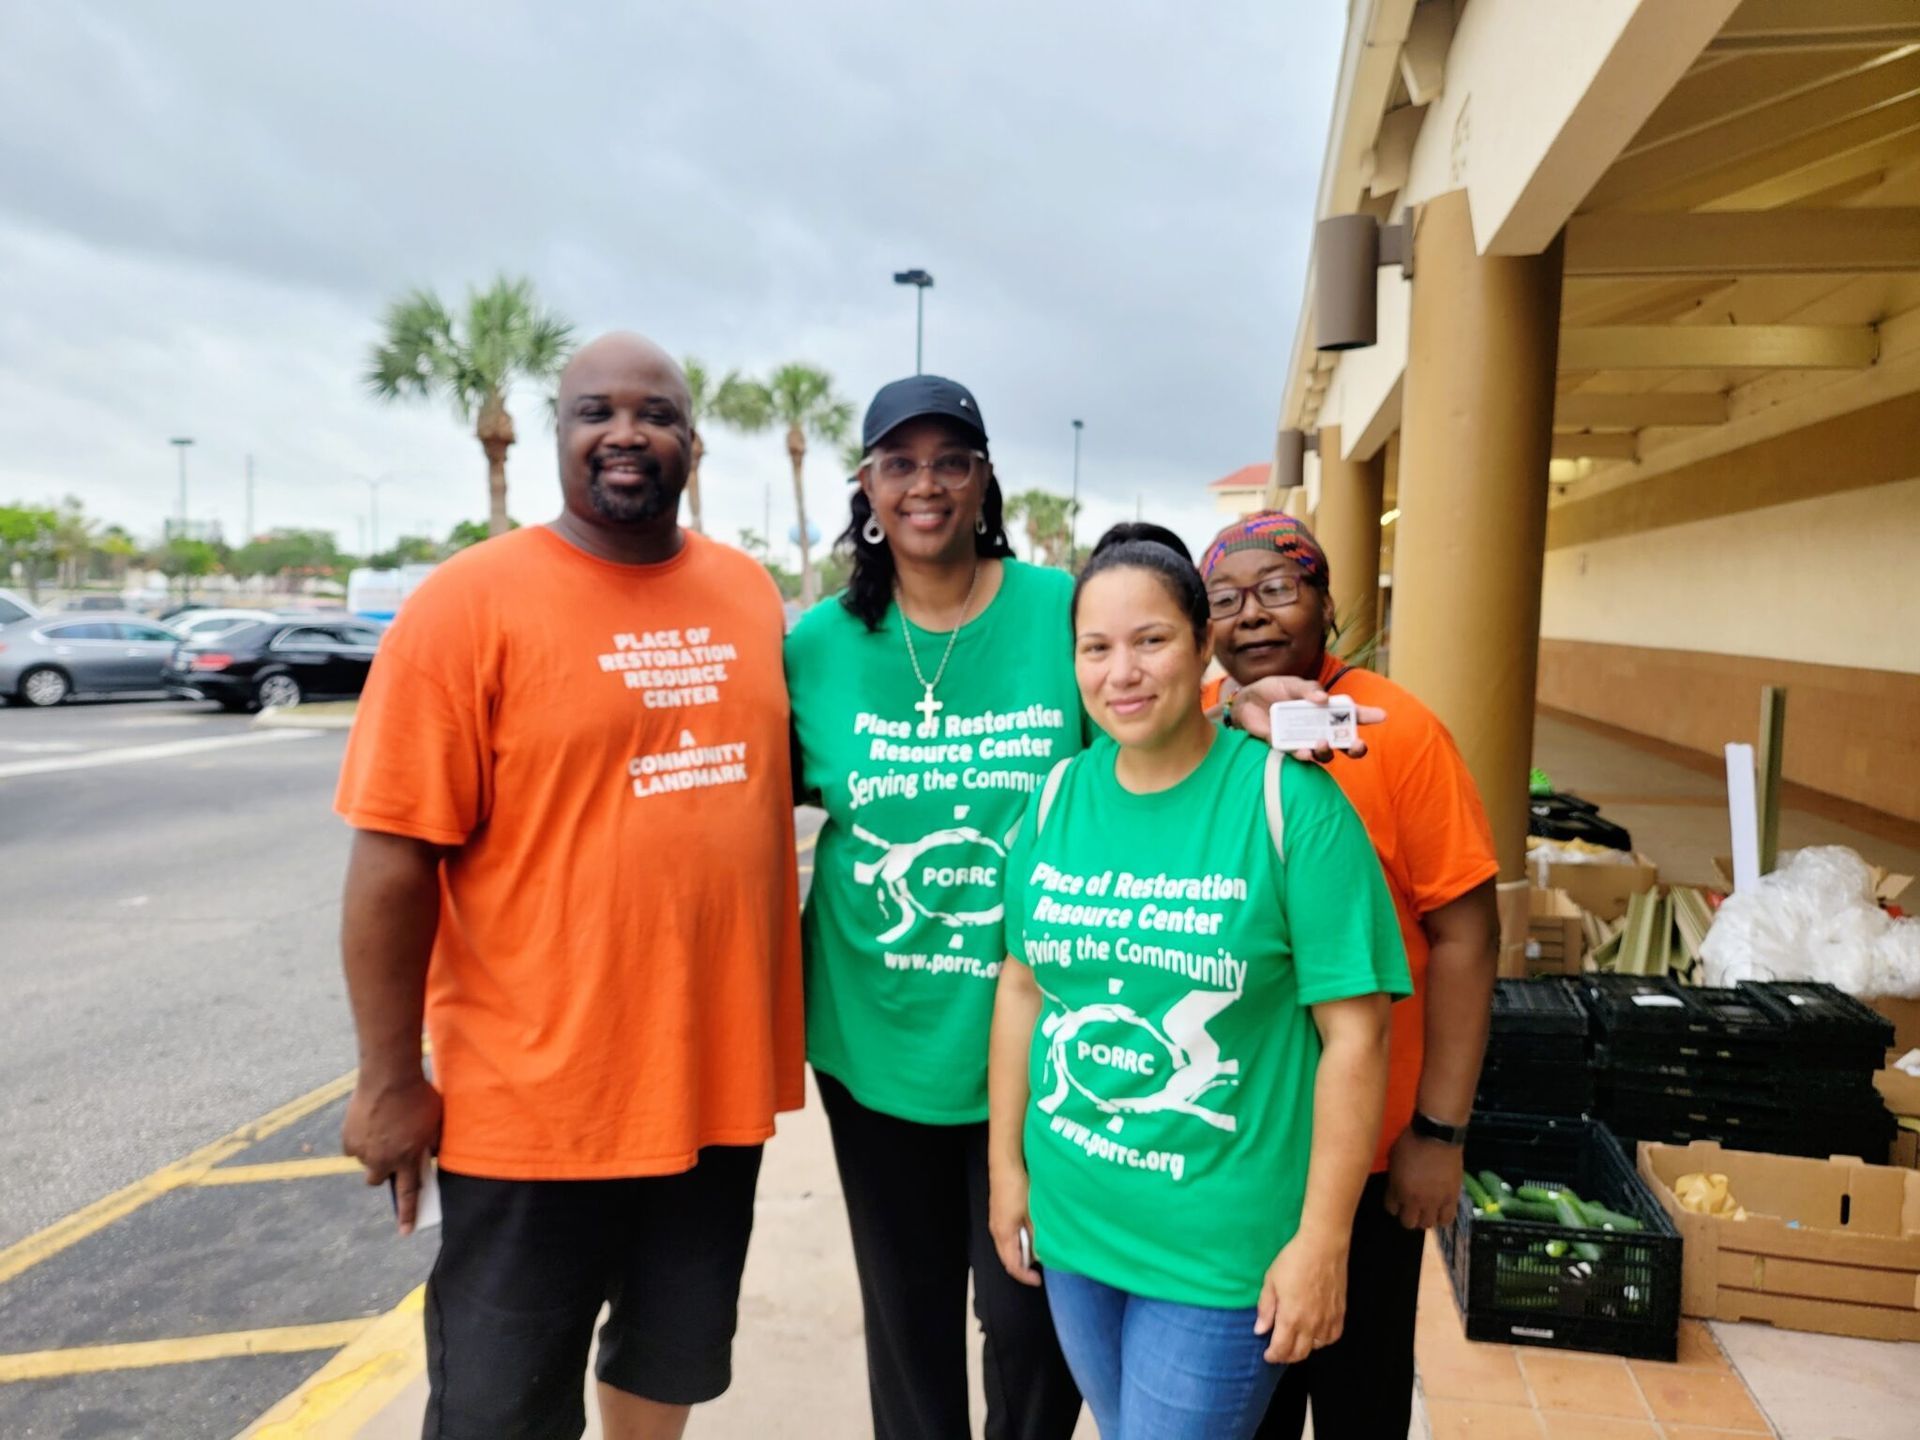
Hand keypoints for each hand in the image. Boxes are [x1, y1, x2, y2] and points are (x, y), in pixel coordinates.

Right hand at [342, 1074, 442, 1234]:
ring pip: (365, 1161)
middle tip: (389, 1154)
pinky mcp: (348, 1138)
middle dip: (383, 1173)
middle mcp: (382, 1159)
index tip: (406, 1232)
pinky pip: (353, 1146)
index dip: (407, 1214)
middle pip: (378, 1181)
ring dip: (372, 1152)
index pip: (408, 1193)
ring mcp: (363, 1150)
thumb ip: (431, 1143)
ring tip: (382, 1127)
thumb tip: (428, 1155)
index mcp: (407, 1158)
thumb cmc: (419, 1095)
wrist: (389, 1076)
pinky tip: (369, 1121)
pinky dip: (360, 1139)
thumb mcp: (435, 1122)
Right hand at [988, 1164, 1041, 1287]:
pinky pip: (1008, 1235)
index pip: (1012, 1264)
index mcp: (1003, 1233)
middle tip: (1041, 1265)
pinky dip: (1019, 1240)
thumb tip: (1039, 1254)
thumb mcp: (1031, 1214)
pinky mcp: (999, 1213)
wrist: (1006, 1163)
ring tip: (1038, 1249)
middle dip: (1024, 1265)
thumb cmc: (1018, 1186)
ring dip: (1022, 1251)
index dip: (1025, 1275)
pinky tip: (1031, 1233)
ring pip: (1008, 1246)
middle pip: (1008, 1257)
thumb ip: (1035, 1236)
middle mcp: (996, 1230)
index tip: (1038, 1279)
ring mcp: (996, 1221)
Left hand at [1228, 676, 1384, 761]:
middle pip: (1344, 744)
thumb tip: (1323, 698)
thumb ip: (1307, 689)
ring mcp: (1303, 739)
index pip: (1351, 715)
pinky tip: (1303, 751)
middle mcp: (1318, 728)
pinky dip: (1302, 754)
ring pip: (1323, 754)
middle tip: (1358, 744)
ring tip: (1322, 742)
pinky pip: (1297, 755)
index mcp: (1325, 711)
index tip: (1382, 716)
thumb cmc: (1275, 690)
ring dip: (1327, 751)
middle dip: (1355, 747)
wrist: (1246, 700)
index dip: (1367, 716)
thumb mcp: (1293, 684)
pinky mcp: (1284, 747)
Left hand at [1254, 1231, 1348, 1364]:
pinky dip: (1323, 1340)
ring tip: (1296, 1341)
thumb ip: (1265, 1308)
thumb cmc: (1294, 1260)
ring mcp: (1327, 1320)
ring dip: (1304, 1348)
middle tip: (1279, 1352)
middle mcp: (1310, 1324)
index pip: (1281, 1349)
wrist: (1323, 1246)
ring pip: (1316, 1347)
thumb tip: (1260, 1330)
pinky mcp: (1340, 1313)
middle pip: (1299, 1353)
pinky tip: (1316, 1334)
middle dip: (1287, 1356)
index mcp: (1291, 1317)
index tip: (1268, 1355)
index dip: (1273, 1356)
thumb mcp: (1271, 1281)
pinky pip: (1332, 1337)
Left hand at [1385, 1127, 1463, 1230]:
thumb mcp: (1393, 1157)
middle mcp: (1414, 1200)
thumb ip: (1393, 1177)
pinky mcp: (1452, 1199)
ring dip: (1425, 1217)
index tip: (1398, 1199)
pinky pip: (1447, 1219)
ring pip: (1427, 1224)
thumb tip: (1395, 1185)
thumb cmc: (1411, 1141)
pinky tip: (1441, 1210)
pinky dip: (1442, 1218)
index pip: (1391, 1209)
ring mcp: (1434, 1202)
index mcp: (1397, 1189)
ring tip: (1427, 1208)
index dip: (1394, 1205)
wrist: (1436, 1135)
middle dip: (1408, 1215)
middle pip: (1408, 1223)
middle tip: (1412, 1206)